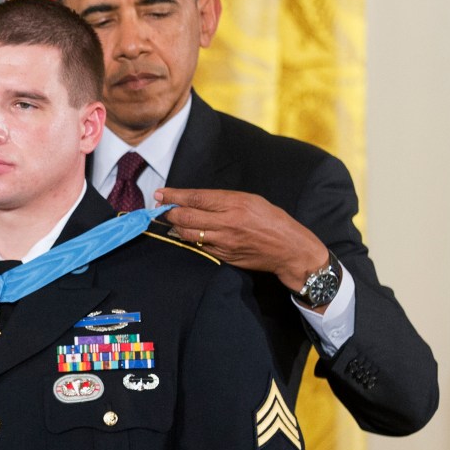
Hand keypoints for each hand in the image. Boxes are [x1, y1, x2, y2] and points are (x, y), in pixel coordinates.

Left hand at [154, 188, 327, 291]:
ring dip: (175, 226)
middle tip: (160, 207)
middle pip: (186, 217)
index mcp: (235, 204)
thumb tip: (195, 199)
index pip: (196, 198)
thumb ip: (223, 200)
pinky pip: (200, 246)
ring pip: (188, 234)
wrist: (290, 250)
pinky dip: (190, 238)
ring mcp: (224, 242)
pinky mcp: (224, 256)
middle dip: (168, 211)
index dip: (175, 195)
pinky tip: (187, 232)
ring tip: (170, 219)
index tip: (161, 193)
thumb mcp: (251, 200)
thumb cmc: (272, 220)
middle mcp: (227, 223)